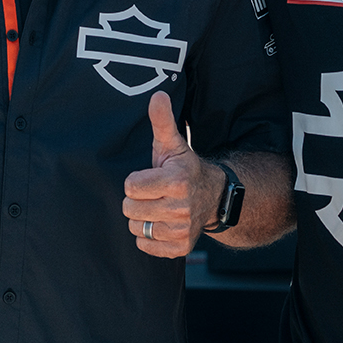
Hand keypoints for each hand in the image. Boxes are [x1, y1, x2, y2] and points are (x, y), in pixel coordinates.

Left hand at [122, 91, 223, 258]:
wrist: (213, 197)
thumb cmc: (183, 168)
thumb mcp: (172, 144)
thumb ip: (162, 121)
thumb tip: (157, 95)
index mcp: (176, 181)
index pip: (130, 187)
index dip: (135, 181)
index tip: (149, 176)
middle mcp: (181, 208)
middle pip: (130, 209)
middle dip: (136, 200)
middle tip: (152, 193)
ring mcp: (181, 230)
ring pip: (136, 228)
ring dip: (141, 219)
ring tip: (156, 207)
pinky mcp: (180, 248)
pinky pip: (145, 246)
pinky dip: (148, 237)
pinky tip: (160, 223)